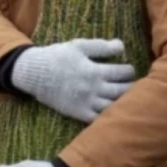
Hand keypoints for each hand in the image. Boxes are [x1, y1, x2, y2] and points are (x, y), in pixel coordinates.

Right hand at [11, 38, 134, 122]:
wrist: (34, 74)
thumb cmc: (57, 57)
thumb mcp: (78, 46)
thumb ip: (101, 47)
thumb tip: (121, 46)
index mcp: (95, 71)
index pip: (124, 72)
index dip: (129, 70)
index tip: (128, 69)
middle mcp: (94, 89)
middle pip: (123, 90)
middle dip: (132, 86)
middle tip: (132, 84)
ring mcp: (87, 103)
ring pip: (114, 106)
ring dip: (124, 102)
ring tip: (127, 98)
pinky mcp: (79, 113)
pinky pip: (99, 119)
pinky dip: (109, 117)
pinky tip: (113, 112)